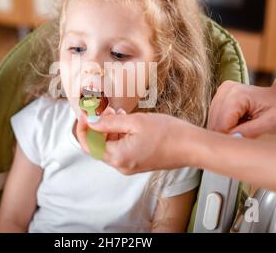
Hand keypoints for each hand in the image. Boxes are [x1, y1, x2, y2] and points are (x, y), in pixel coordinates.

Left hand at [76, 111, 198, 174]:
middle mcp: (122, 165)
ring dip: (108, 129)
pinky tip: (125, 120)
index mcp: (118, 156)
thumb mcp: (135, 121)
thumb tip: (91, 121)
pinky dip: (119, 135)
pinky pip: (121, 149)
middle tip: (101, 109)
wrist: (192, 146)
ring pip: (110, 146)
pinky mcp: (138, 162)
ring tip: (115, 111)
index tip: (84, 113)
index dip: (82, 129)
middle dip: (96, 127)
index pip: (88, 145)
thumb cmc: (168, 134)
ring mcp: (130, 165)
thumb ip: (109, 122)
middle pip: (98, 146)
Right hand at [208, 80, 275, 137]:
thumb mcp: (272, 123)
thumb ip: (252, 131)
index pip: (222, 125)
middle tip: (248, 132)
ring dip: (227, 129)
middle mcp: (225, 90)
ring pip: (213, 121)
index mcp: (236, 95)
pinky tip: (238, 121)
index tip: (249, 137)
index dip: (232, 137)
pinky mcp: (218, 95)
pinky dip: (225, 124)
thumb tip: (231, 138)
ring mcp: (220, 92)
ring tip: (244, 125)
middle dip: (229, 133)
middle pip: (215, 123)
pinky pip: (214, 118)